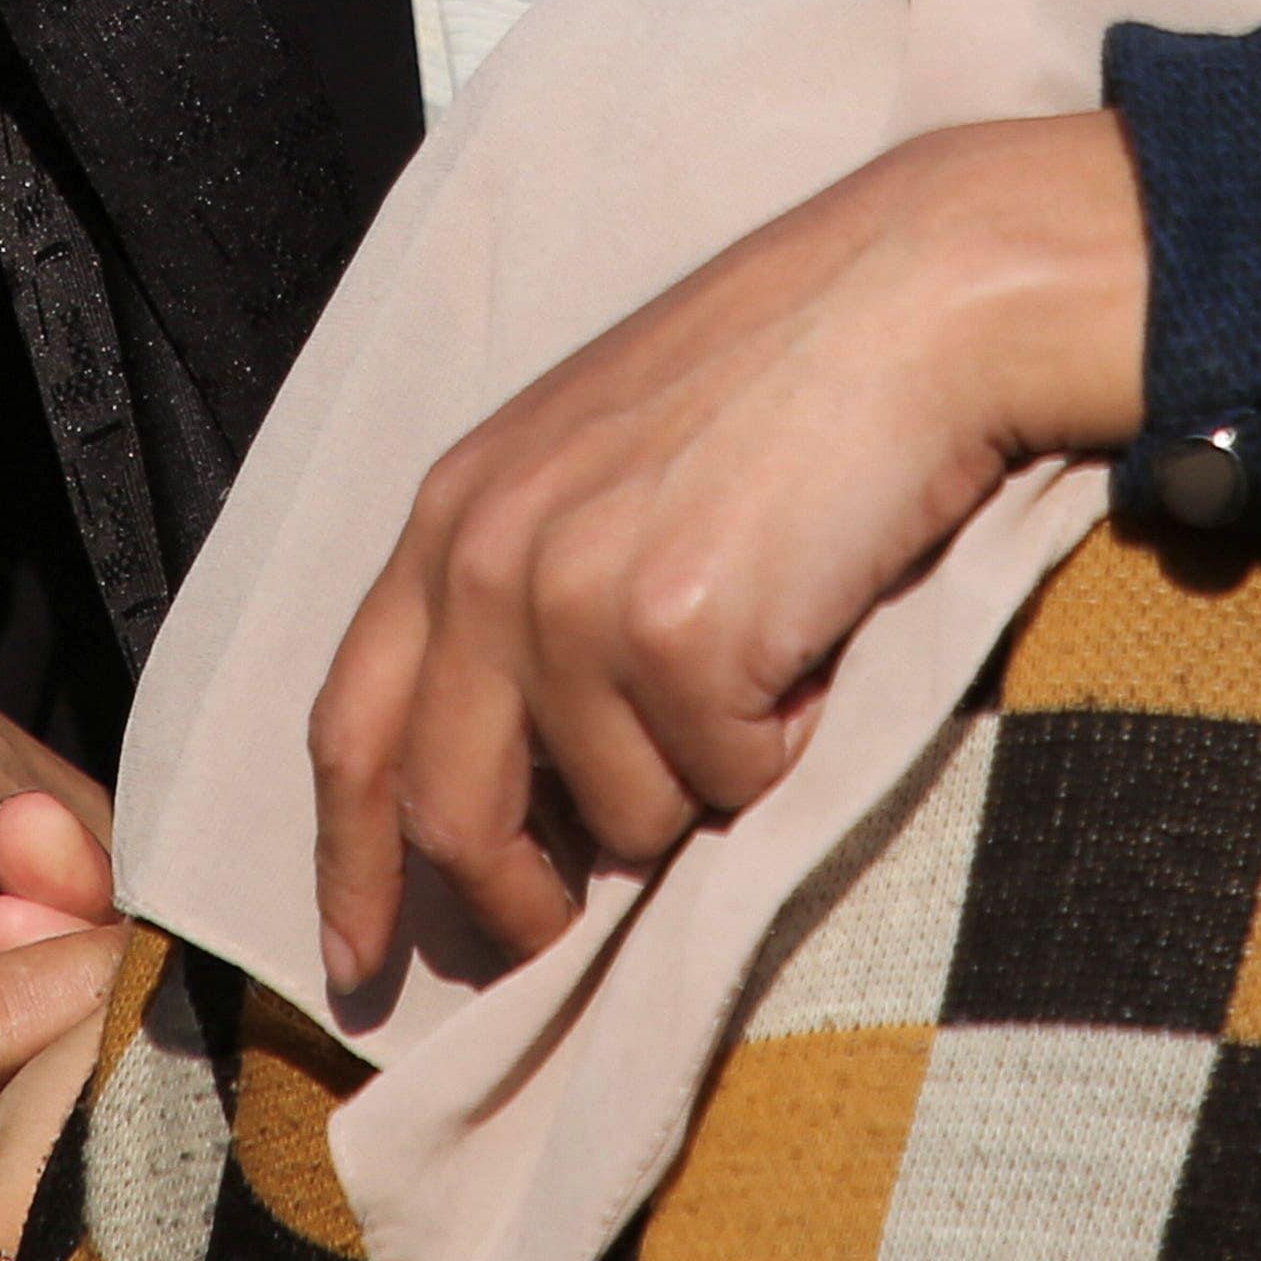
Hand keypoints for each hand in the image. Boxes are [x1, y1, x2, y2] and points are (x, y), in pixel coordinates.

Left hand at [306, 109, 1147, 988]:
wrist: (913, 300)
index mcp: (452, 514)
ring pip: (618, 815)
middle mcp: (484, 558)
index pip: (350, 724)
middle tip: (563, 931)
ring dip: (700, 780)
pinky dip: (785, 743)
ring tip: (763, 659)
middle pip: (449, 812)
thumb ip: (523, 594)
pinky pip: (731, 783)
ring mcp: (573, 599)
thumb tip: (519, 787)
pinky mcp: (676, 638)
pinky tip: (812, 637)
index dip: (346, 860)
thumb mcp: (595, 465)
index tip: (352, 960)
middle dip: (512, 900)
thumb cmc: (781, 386)